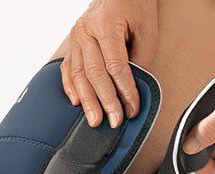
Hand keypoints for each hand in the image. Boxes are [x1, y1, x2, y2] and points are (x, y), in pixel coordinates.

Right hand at [61, 0, 157, 127]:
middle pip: (95, 74)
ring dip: (87, 101)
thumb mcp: (146, 30)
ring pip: (79, 76)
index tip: (132, 108)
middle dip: (105, 101)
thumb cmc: (134, 6)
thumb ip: (141, 60)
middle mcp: (86, 31)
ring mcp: (75, 37)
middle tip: (113, 121)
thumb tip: (132, 91)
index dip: (125, 91)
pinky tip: (76, 103)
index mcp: (106, 24)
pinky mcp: (71, 44)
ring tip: (94, 120)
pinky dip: (71, 88)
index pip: (116, 66)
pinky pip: (68, 69)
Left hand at [183, 0, 214, 173]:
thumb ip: (209, 131)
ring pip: (204, 143)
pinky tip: (202, 109)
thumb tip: (189, 147)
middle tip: (190, 132)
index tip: (191, 150)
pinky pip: (204, 127)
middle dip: (196, 149)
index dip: (201, 168)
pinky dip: (198, 121)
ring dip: (196, 133)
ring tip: (199, 117)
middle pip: (209, 161)